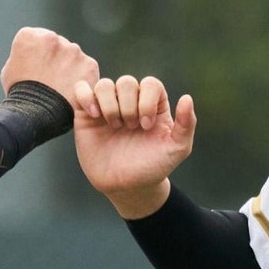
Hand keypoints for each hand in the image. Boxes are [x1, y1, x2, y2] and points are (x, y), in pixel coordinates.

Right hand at [0, 27, 98, 100]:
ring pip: (74, 57)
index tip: (38, 68)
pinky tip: (72, 93)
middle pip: (58, 45)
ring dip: (70, 68)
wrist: (36, 114)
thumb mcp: (11, 70)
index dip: (39, 55)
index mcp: (30, 36)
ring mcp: (74, 51)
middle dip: (57, 59)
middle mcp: (54, 38)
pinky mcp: (90, 64)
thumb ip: (24, 56)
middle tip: (51, 80)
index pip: (38, 38)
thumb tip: (33, 56)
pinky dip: (82, 80)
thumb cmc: (20, 94)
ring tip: (61, 89)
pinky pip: (86, 70)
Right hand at [72, 75, 195, 218]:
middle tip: (129, 128)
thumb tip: (187, 98)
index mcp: (152, 104)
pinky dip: (86, 96)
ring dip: (110, 104)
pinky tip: (95, 115)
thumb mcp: (177, 149)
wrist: (127, 186)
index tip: (146, 126)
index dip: (148, 101)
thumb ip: (187, 124)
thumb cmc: (153, 166)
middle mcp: (130, 102)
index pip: (150, 83)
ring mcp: (107, 107)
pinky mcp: (87, 115)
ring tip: (114, 125)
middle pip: (127, 82)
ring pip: (104, 84)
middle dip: (129, 106)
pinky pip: (81, 89)